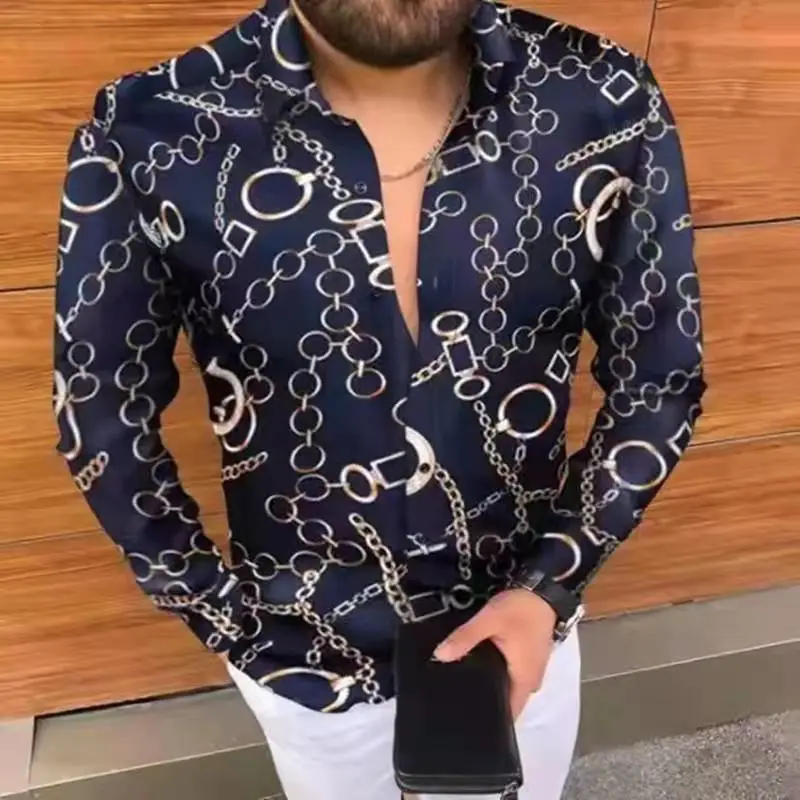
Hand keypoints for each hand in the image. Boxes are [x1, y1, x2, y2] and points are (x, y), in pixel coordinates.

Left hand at [433, 589, 556, 718]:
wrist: (544, 591)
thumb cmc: (521, 610)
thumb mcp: (490, 620)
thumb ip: (465, 638)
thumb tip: (439, 656)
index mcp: (523, 682)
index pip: (506, 715)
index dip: (485, 720)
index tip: (460, 721)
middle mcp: (529, 683)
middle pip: (504, 703)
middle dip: (481, 702)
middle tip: (451, 700)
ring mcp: (530, 671)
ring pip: (506, 688)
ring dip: (488, 687)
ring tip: (458, 685)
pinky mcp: (527, 660)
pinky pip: (509, 676)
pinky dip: (495, 674)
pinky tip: (476, 667)